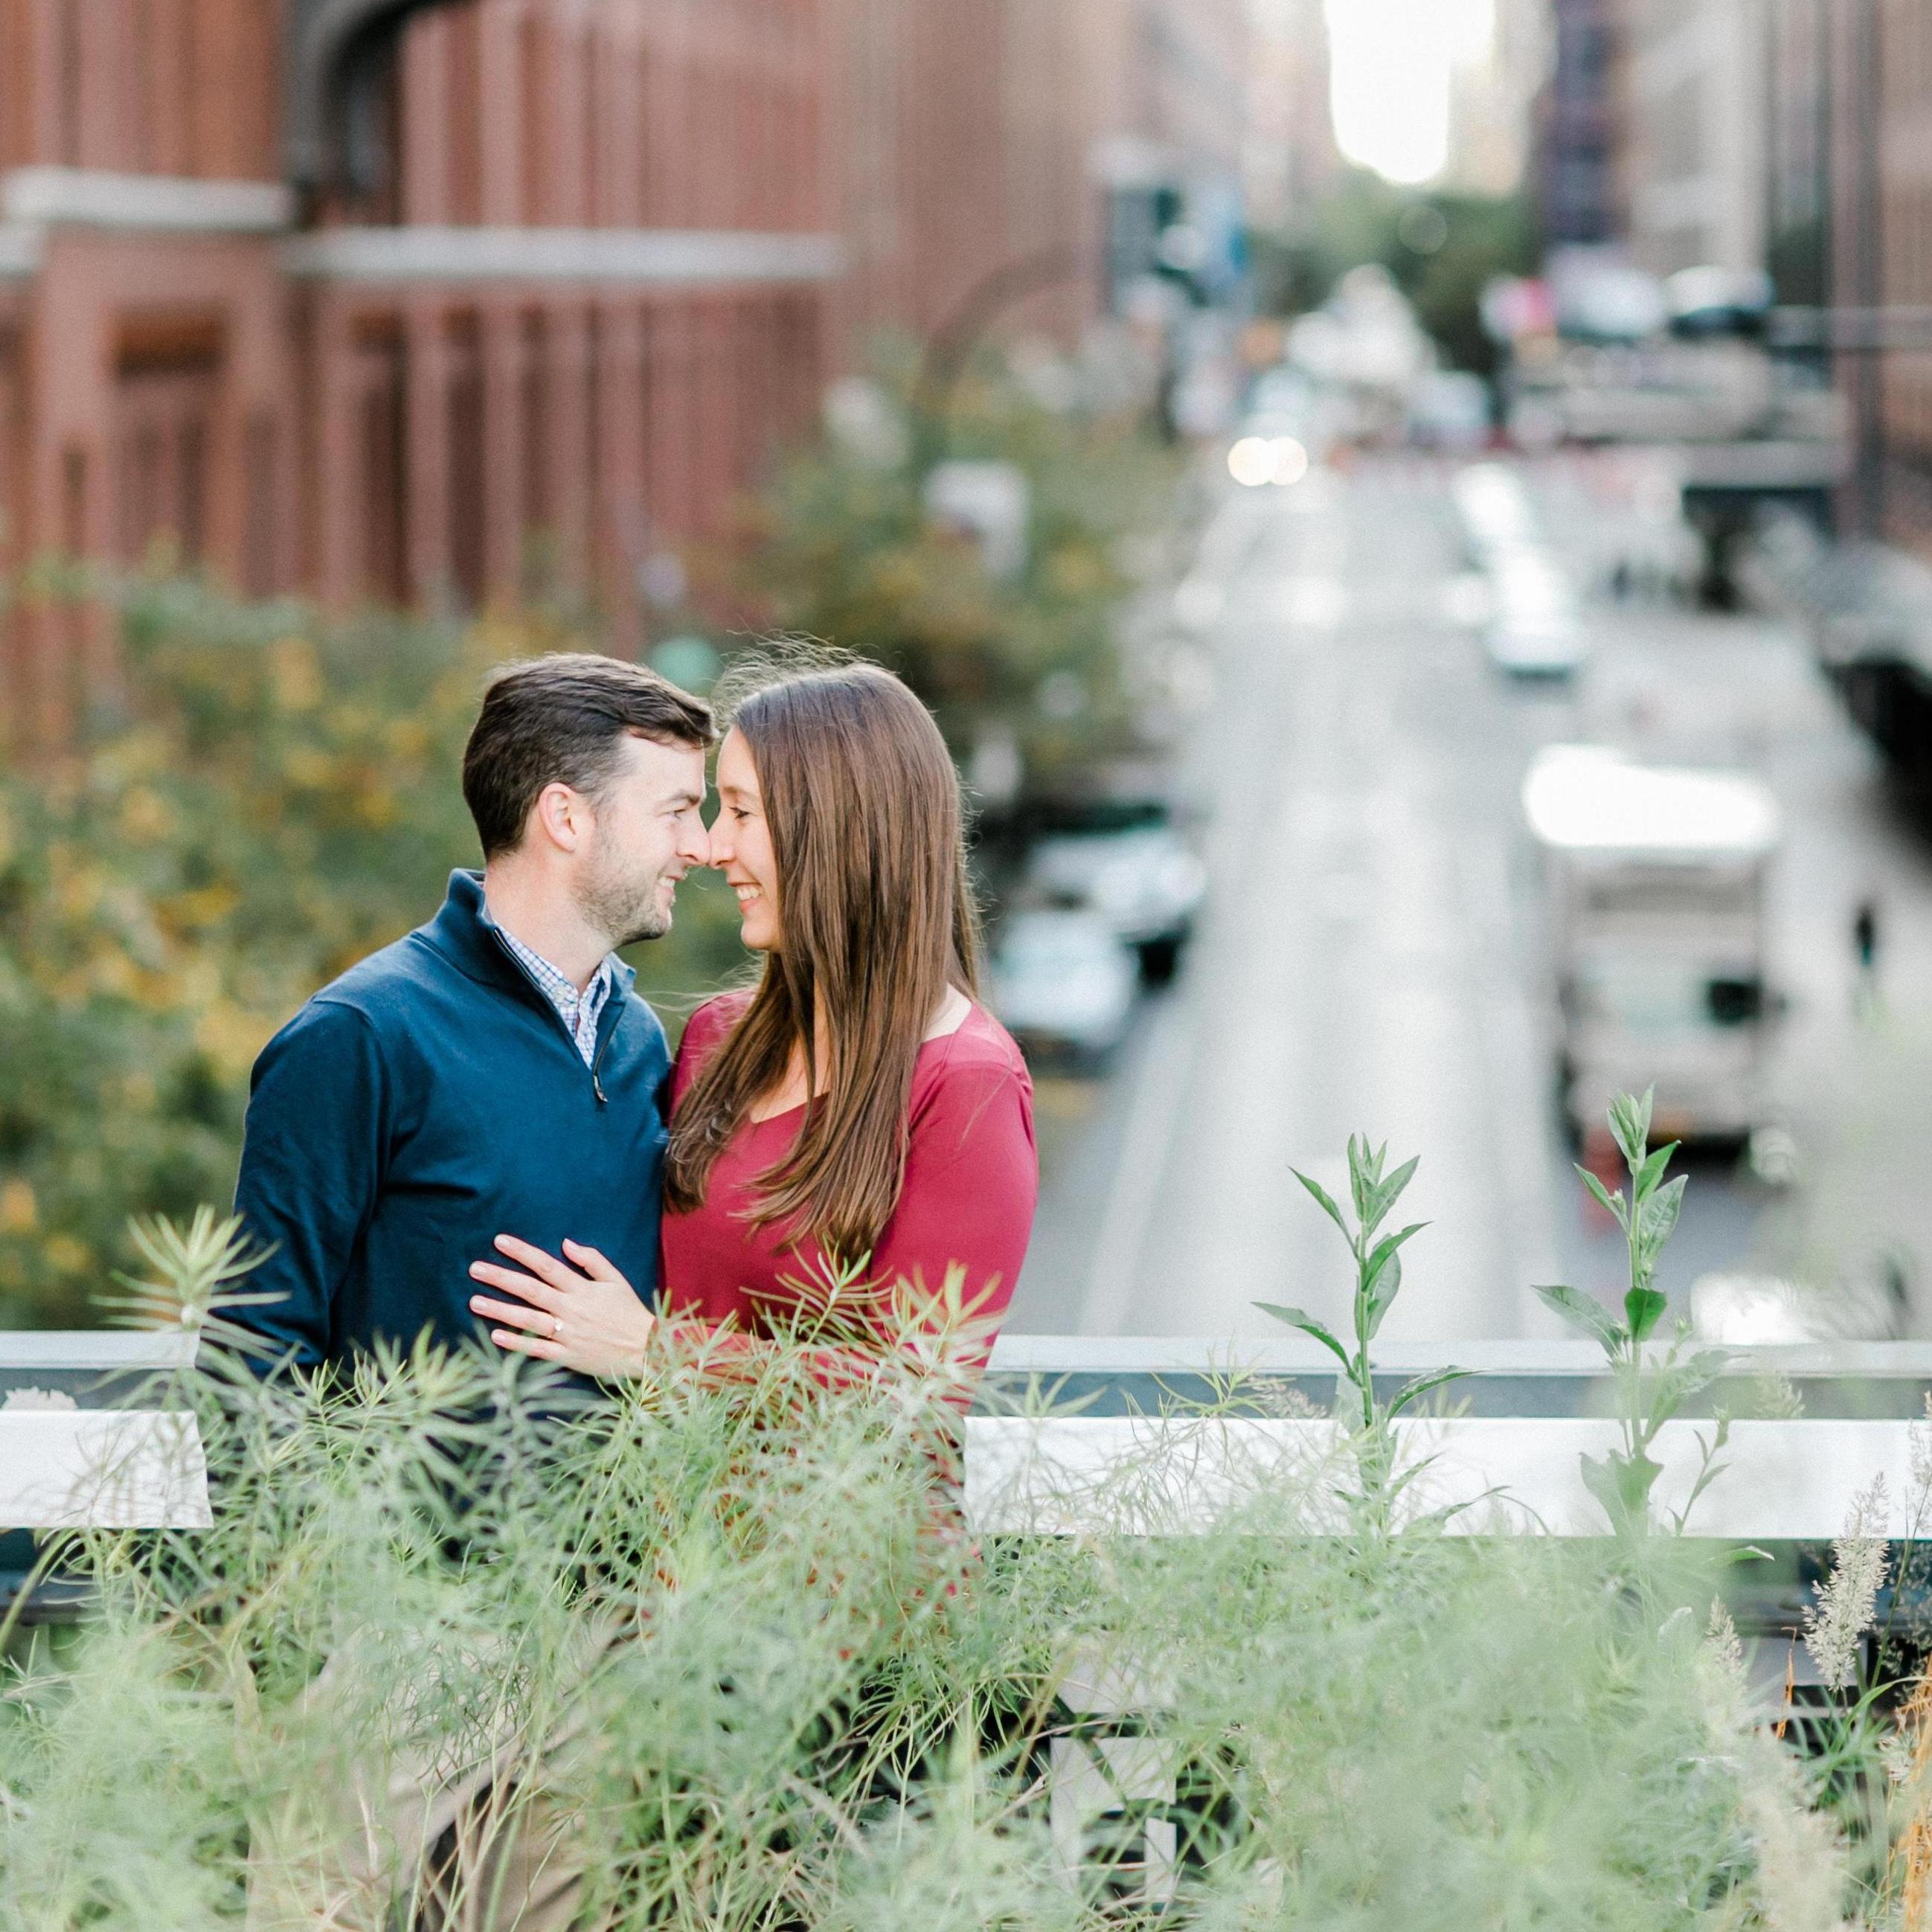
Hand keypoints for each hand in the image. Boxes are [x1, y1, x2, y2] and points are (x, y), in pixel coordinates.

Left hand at [469, 1235, 655, 1379]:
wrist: (646, 1348)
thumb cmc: (629, 1312)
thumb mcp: (616, 1280)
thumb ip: (592, 1260)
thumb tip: (566, 1243)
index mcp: (582, 1288)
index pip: (546, 1265)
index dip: (522, 1252)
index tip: (499, 1241)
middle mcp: (571, 1309)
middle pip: (530, 1289)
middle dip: (501, 1277)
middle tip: (475, 1268)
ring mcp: (567, 1334)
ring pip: (528, 1319)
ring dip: (500, 1309)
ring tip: (474, 1301)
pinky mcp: (567, 1356)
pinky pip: (537, 1349)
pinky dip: (516, 1343)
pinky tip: (495, 1335)